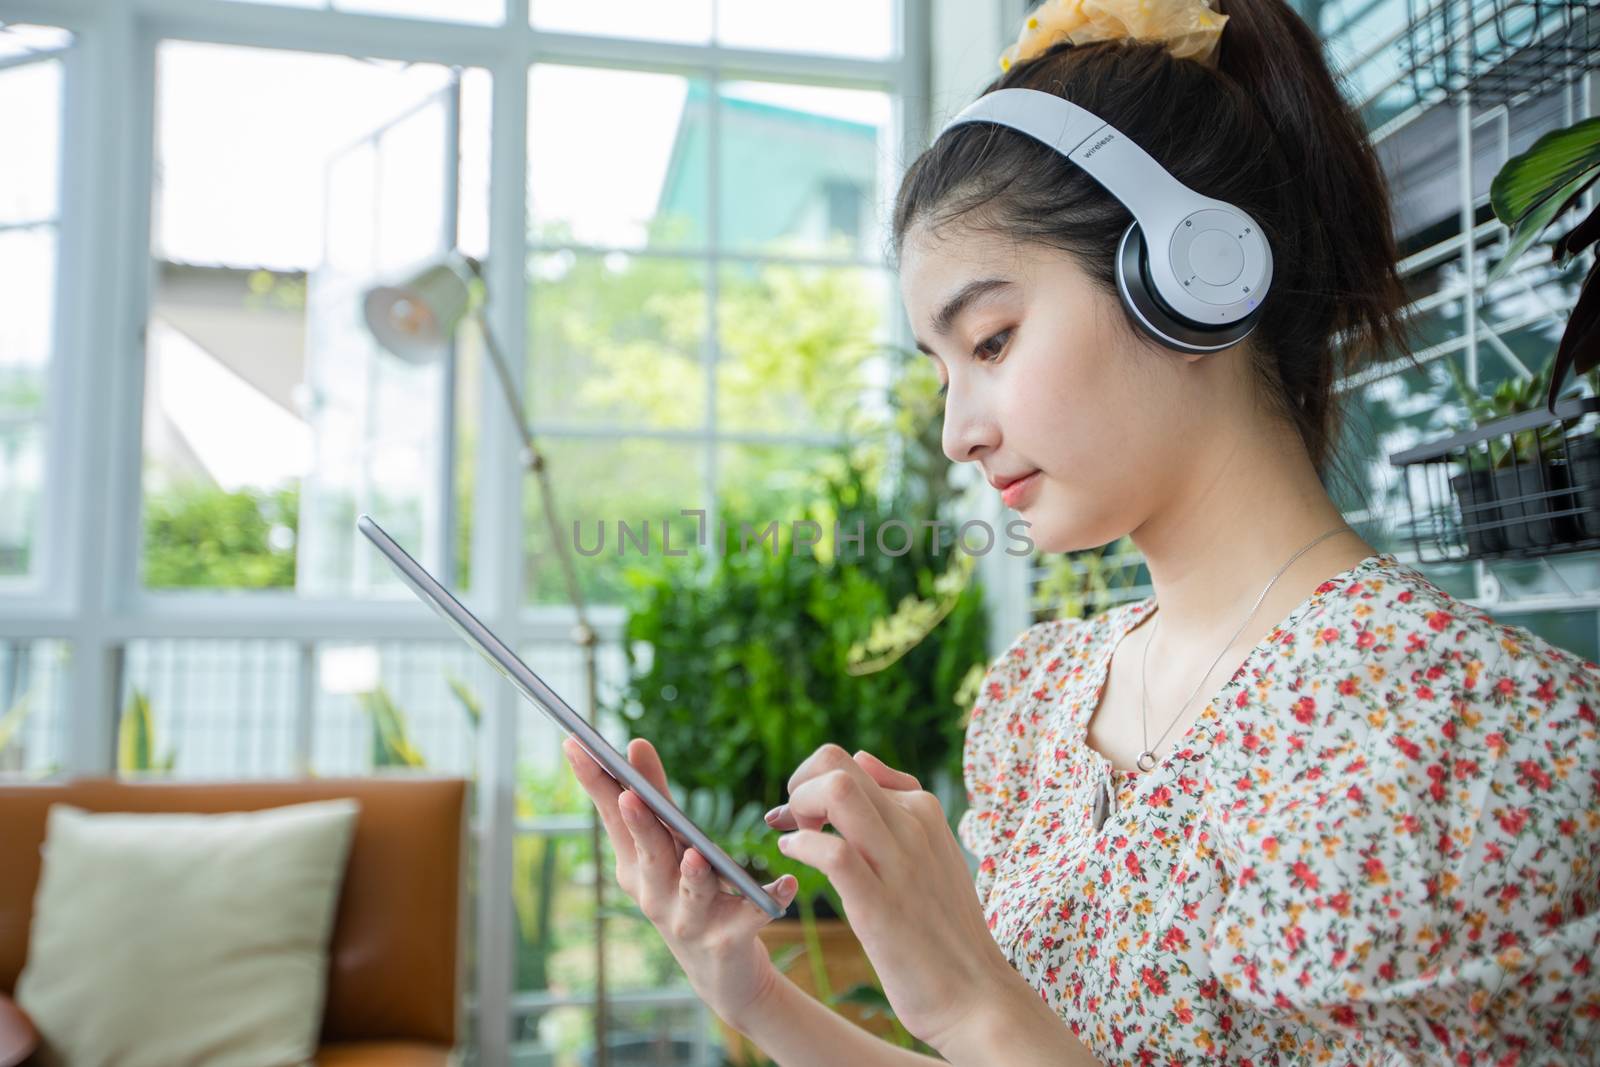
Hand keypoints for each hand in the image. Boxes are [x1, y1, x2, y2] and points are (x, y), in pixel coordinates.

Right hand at [561, 736, 799, 1029]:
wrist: (721, 972)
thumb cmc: (686, 896)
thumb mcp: (666, 847)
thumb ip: (655, 797)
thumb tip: (635, 743)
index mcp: (636, 867)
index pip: (613, 818)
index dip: (595, 782)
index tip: (574, 742)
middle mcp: (655, 895)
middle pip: (649, 855)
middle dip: (640, 825)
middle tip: (631, 794)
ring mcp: (689, 921)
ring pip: (693, 892)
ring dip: (694, 873)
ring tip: (696, 854)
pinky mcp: (728, 939)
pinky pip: (751, 917)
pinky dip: (770, 899)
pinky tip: (788, 883)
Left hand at [763, 744, 1018, 1051]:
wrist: (976, 996)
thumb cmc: (945, 929)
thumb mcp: (931, 851)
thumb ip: (897, 803)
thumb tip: (863, 759)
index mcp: (923, 810)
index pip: (851, 763)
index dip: (812, 781)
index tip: (800, 815)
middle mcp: (912, 825)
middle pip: (837, 763)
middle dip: (798, 785)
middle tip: (793, 823)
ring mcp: (898, 862)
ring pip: (837, 791)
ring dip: (798, 806)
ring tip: (794, 837)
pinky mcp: (880, 905)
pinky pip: (833, 853)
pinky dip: (802, 847)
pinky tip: (793, 858)